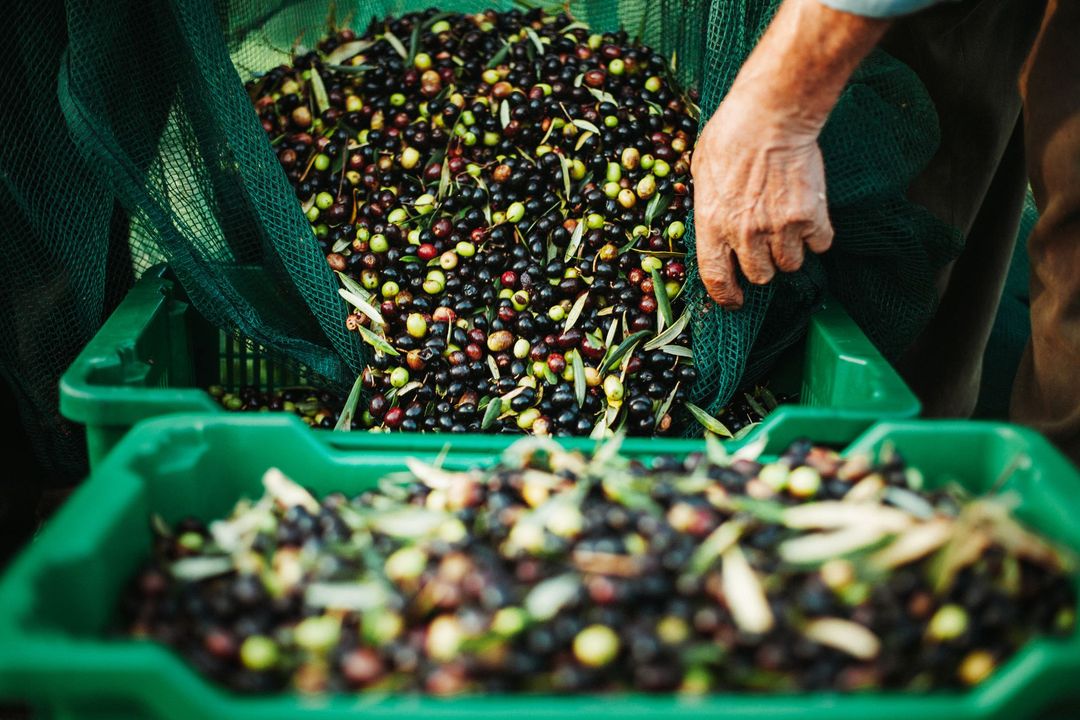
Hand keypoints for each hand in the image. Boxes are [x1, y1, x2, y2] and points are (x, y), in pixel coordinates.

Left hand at [692, 86, 833, 308]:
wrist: (771, 114)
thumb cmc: (730, 134)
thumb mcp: (701, 172)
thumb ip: (709, 206)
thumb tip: (715, 222)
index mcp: (712, 225)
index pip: (716, 280)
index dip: (727, 296)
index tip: (735, 301)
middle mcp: (745, 234)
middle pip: (760, 276)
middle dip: (763, 265)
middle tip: (766, 244)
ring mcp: (779, 228)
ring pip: (791, 264)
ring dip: (790, 251)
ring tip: (787, 226)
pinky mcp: (810, 216)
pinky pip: (820, 244)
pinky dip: (818, 236)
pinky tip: (811, 217)